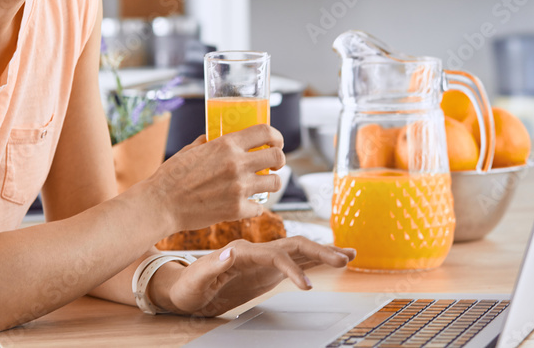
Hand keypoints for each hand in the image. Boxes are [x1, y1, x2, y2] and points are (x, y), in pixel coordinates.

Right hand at [142, 124, 284, 232]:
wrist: (160, 204)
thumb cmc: (171, 176)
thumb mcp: (190, 150)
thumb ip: (209, 143)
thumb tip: (215, 138)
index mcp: (227, 144)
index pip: (265, 131)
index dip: (276, 136)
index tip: (276, 142)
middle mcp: (237, 164)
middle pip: (277, 157)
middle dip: (279, 160)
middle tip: (273, 165)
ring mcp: (239, 188)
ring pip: (275, 183)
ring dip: (271, 183)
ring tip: (262, 185)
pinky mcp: (236, 210)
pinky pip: (259, 207)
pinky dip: (254, 207)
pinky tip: (246, 205)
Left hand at [153, 237, 355, 316]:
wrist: (184, 287)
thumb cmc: (187, 286)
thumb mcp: (195, 280)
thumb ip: (212, 265)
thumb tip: (230, 252)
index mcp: (241, 251)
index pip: (274, 255)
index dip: (292, 268)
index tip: (306, 285)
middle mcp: (256, 250)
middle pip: (294, 246)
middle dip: (320, 252)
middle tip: (344, 259)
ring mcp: (264, 258)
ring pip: (300, 251)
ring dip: (324, 252)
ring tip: (349, 255)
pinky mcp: (267, 269)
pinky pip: (296, 262)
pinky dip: (315, 261)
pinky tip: (332, 260)